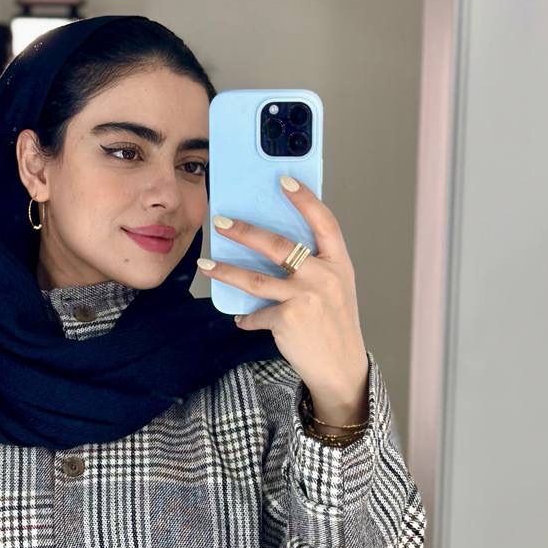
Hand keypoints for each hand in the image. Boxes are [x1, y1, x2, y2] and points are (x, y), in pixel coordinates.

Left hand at [198, 177, 368, 417]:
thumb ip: (316, 267)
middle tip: (221, 222)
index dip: (305, 199)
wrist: (341, 367)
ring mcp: (305, 298)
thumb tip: (276, 249)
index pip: (324, 221)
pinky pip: (256, 314)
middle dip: (245, 231)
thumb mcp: (336, 289)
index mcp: (338, 263)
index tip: (284, 180)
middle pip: (278, 245)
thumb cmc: (335, 325)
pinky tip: (241, 320)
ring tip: (206, 264)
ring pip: (256, 279)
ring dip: (226, 271)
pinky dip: (246, 319)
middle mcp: (323, 276)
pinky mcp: (288, 320)